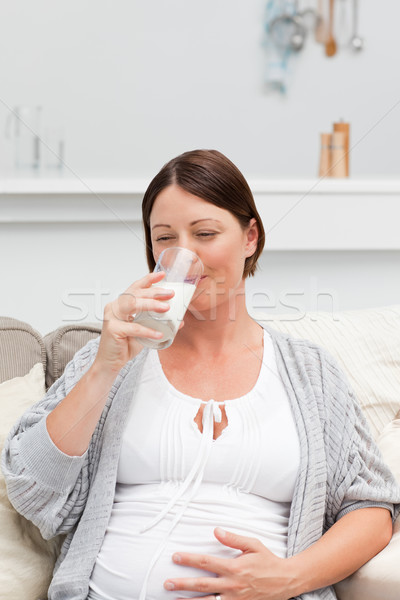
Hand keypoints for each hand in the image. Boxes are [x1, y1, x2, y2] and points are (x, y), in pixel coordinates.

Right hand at [94, 271, 173, 374]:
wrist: (111, 363)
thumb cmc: (125, 345)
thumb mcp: (144, 330)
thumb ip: (157, 323)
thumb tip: (179, 320)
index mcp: (122, 304)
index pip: (135, 287)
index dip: (148, 280)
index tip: (162, 275)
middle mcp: (115, 307)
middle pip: (136, 294)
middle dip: (155, 292)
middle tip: (170, 294)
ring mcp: (112, 317)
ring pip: (133, 305)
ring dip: (151, 305)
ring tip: (166, 308)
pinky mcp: (113, 329)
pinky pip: (134, 327)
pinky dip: (148, 330)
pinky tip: (159, 334)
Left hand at [164, 527, 293, 599]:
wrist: (286, 581)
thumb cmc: (267, 561)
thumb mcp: (253, 545)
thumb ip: (233, 539)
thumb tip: (216, 530)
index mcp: (234, 568)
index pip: (206, 563)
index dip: (189, 560)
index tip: (175, 557)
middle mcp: (232, 586)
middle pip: (202, 585)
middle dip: (182, 584)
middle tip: (167, 583)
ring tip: (174, 599)